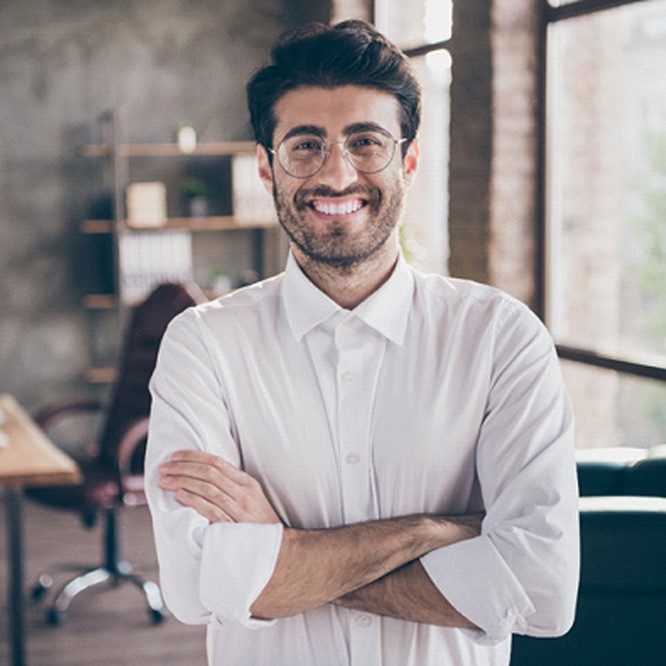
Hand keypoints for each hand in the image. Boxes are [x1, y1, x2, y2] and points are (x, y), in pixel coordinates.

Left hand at [158, 450, 280, 524]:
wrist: (277, 548)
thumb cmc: (260, 525)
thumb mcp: (252, 499)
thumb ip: (232, 487)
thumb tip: (203, 476)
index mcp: (247, 483)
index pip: (216, 461)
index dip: (193, 456)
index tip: (175, 456)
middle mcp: (244, 493)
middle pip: (209, 472)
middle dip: (183, 467)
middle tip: (164, 468)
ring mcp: (240, 509)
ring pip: (208, 487)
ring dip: (183, 481)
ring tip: (165, 480)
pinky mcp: (234, 527)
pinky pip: (211, 510)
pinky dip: (194, 500)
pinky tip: (180, 496)